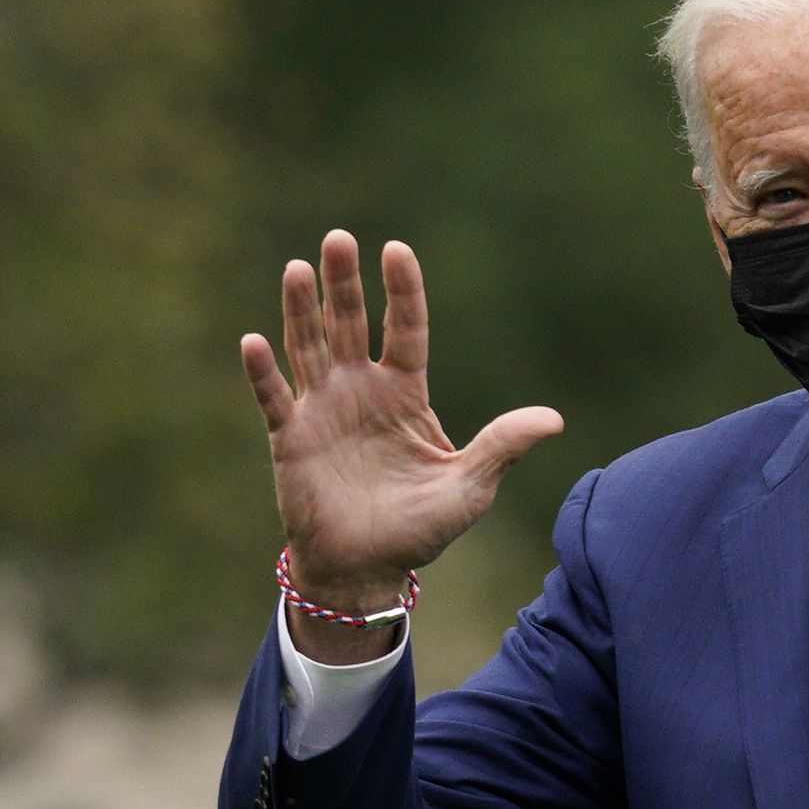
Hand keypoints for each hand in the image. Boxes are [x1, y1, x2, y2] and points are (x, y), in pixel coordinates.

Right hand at [240, 230, 563, 662]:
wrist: (366, 570)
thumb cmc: (420, 529)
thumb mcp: (470, 487)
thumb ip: (502, 447)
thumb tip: (554, 420)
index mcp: (406, 393)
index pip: (406, 329)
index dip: (402, 291)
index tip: (396, 250)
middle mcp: (361, 390)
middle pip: (351, 324)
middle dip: (345, 283)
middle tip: (338, 238)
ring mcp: (323, 410)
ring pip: (310, 347)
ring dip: (302, 310)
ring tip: (299, 268)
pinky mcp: (290, 437)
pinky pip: (274, 398)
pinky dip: (263, 372)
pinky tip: (254, 340)